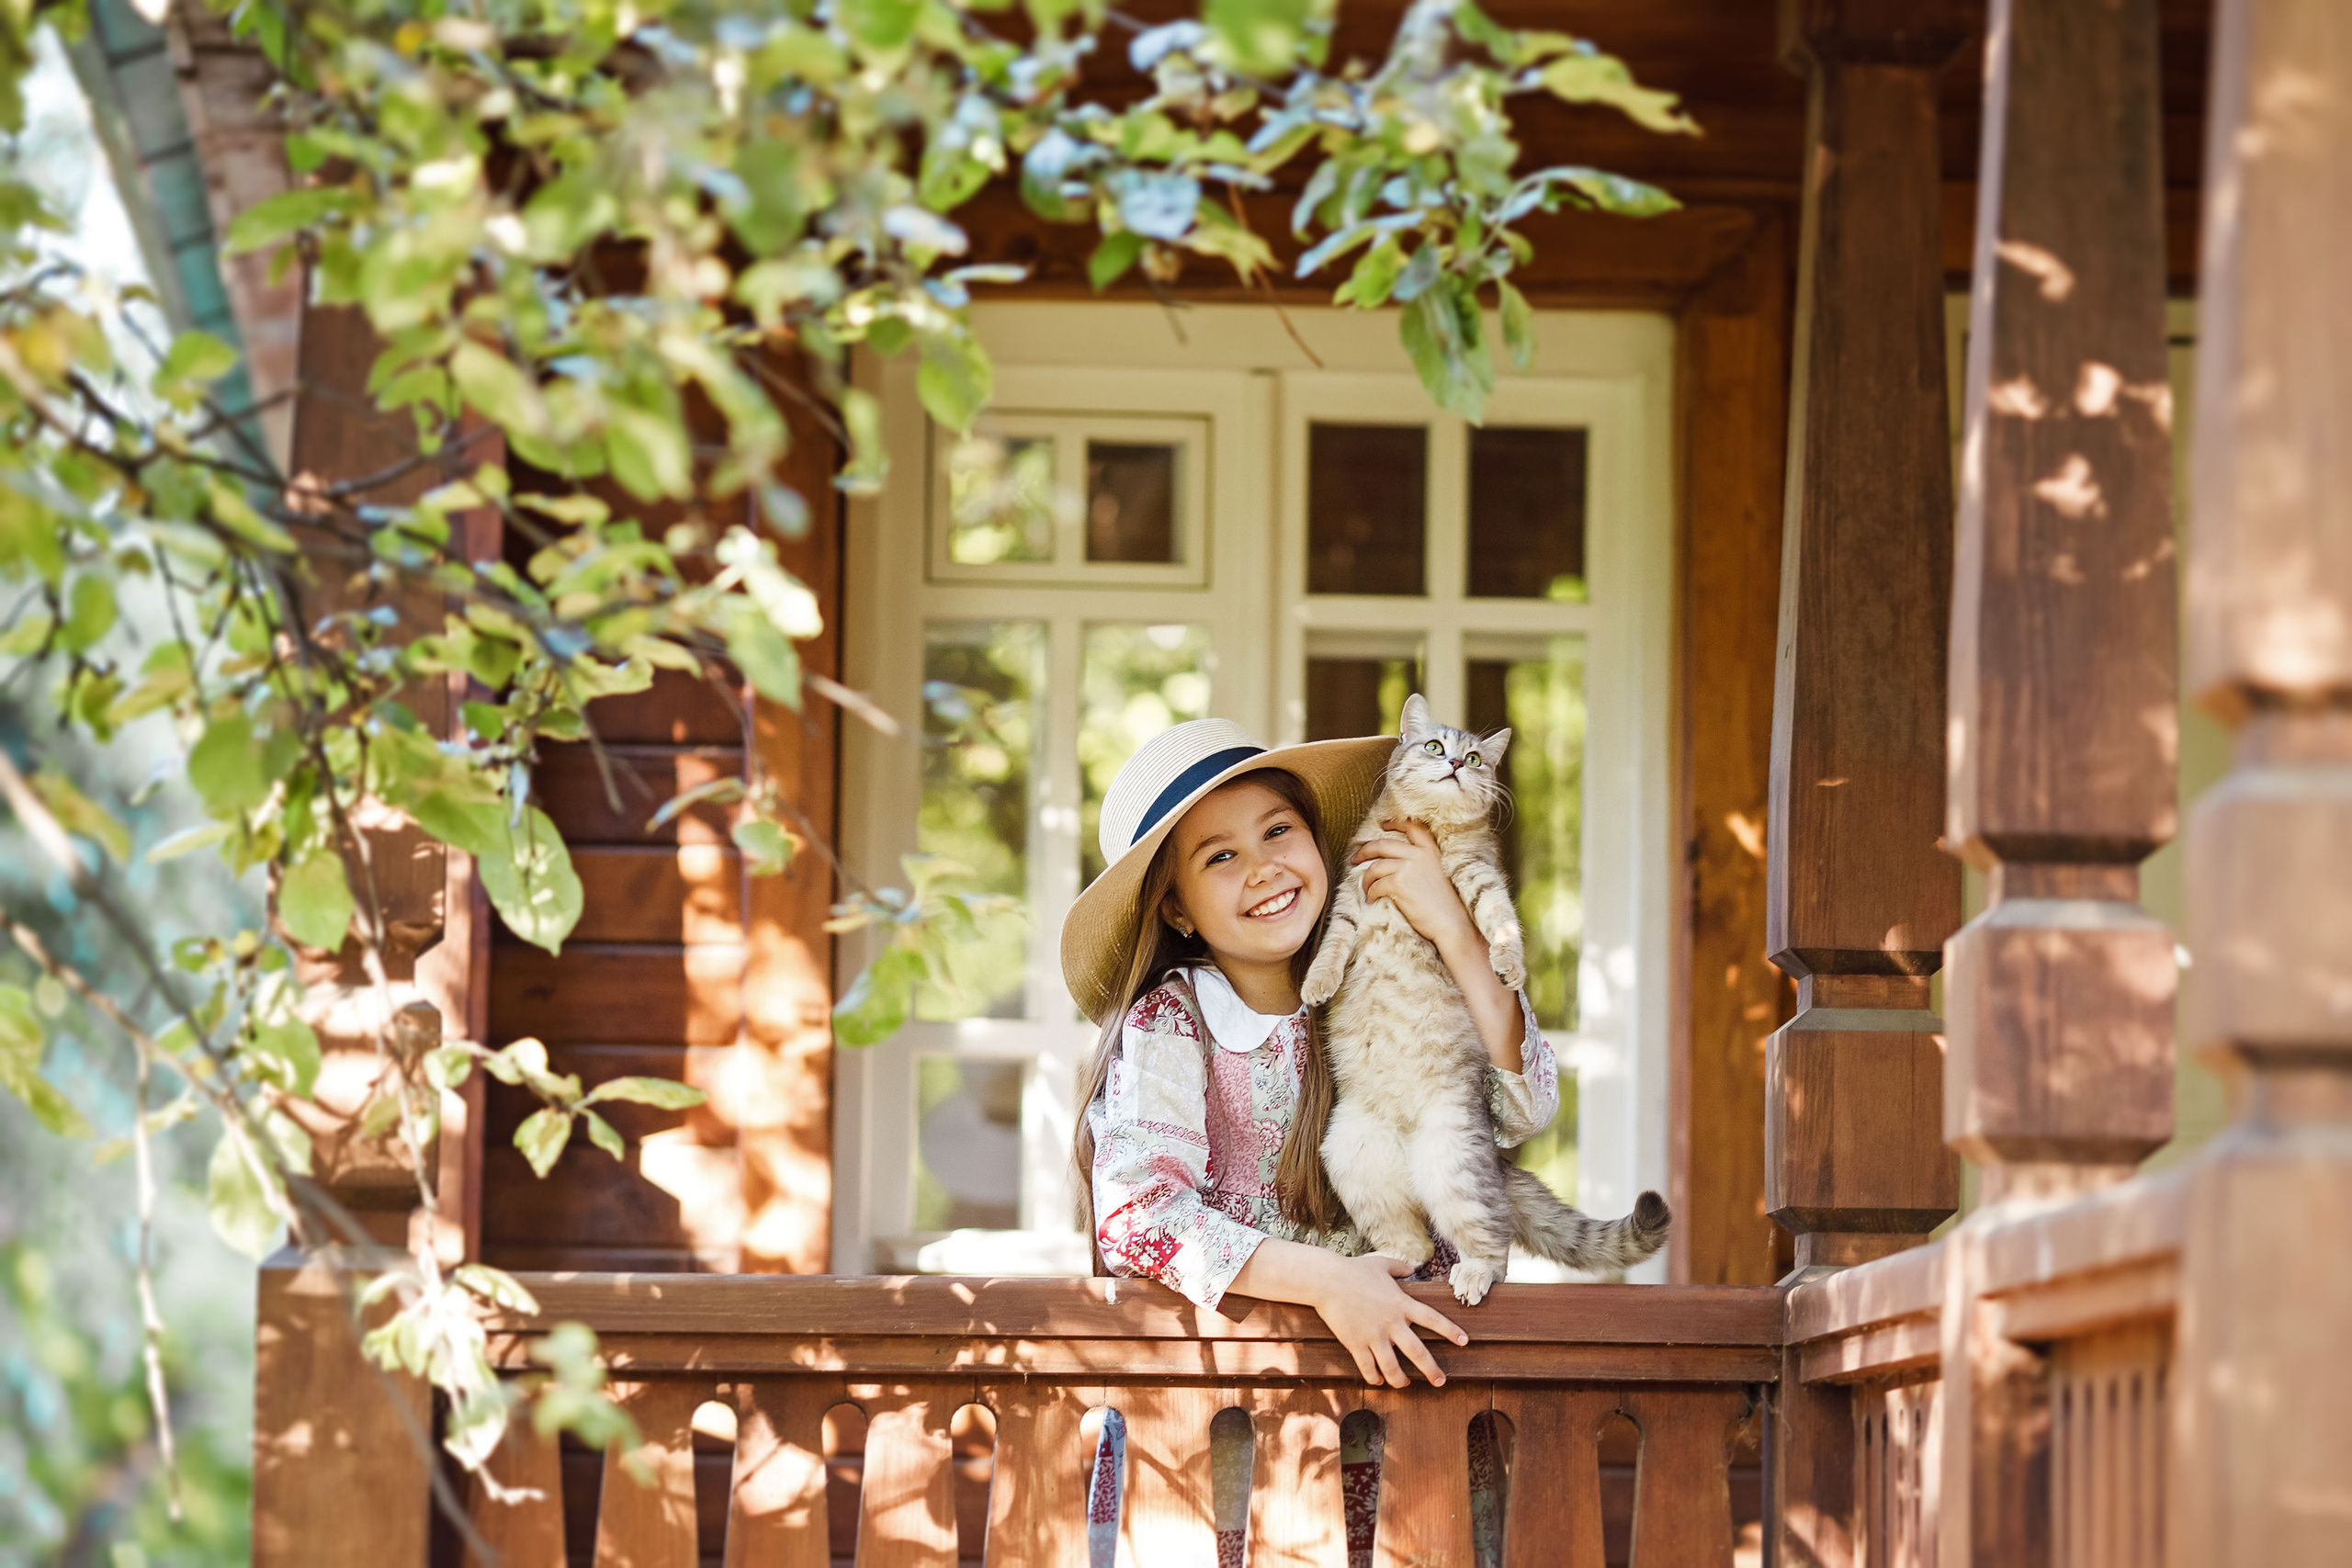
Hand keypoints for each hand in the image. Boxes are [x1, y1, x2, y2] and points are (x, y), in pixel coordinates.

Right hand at [1312, 1252, 1468, 1387]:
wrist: (1327, 1280)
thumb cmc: (1354, 1270)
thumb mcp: (1382, 1264)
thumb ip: (1400, 1268)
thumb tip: (1412, 1268)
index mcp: (1401, 1303)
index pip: (1432, 1320)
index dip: (1450, 1331)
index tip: (1464, 1341)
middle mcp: (1391, 1323)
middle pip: (1417, 1352)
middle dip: (1432, 1370)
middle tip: (1440, 1381)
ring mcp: (1373, 1336)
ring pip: (1393, 1367)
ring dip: (1401, 1380)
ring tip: (1405, 1385)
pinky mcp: (1356, 1344)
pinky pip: (1368, 1368)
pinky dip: (1375, 1377)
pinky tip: (1378, 1381)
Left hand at [1351, 819, 1473, 948]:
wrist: (1450, 923)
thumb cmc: (1442, 904)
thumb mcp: (1437, 873)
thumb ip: (1420, 861)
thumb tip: (1391, 860)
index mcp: (1430, 851)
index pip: (1412, 827)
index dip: (1395, 823)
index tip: (1383, 825)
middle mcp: (1419, 854)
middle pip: (1382, 844)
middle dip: (1364, 851)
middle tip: (1356, 859)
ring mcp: (1409, 868)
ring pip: (1374, 867)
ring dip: (1366, 880)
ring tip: (1367, 889)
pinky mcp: (1399, 884)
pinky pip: (1375, 886)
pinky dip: (1370, 894)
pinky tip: (1372, 900)